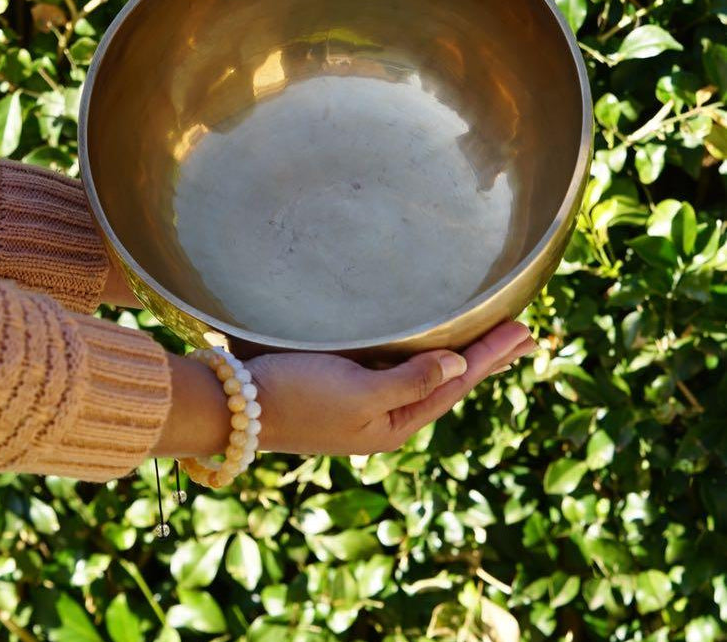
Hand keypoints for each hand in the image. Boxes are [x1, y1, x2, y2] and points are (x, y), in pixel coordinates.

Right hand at [246, 319, 536, 456]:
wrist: (234, 408)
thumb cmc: (295, 397)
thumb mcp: (357, 393)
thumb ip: (409, 381)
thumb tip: (458, 365)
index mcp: (394, 425)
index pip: (455, 383)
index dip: (490, 355)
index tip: (523, 331)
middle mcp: (384, 416)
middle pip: (447, 381)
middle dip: (485, 356)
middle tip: (524, 336)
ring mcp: (363, 402)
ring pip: (424, 374)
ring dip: (457, 355)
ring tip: (488, 340)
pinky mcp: (342, 385)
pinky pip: (398, 368)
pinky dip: (423, 354)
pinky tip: (426, 346)